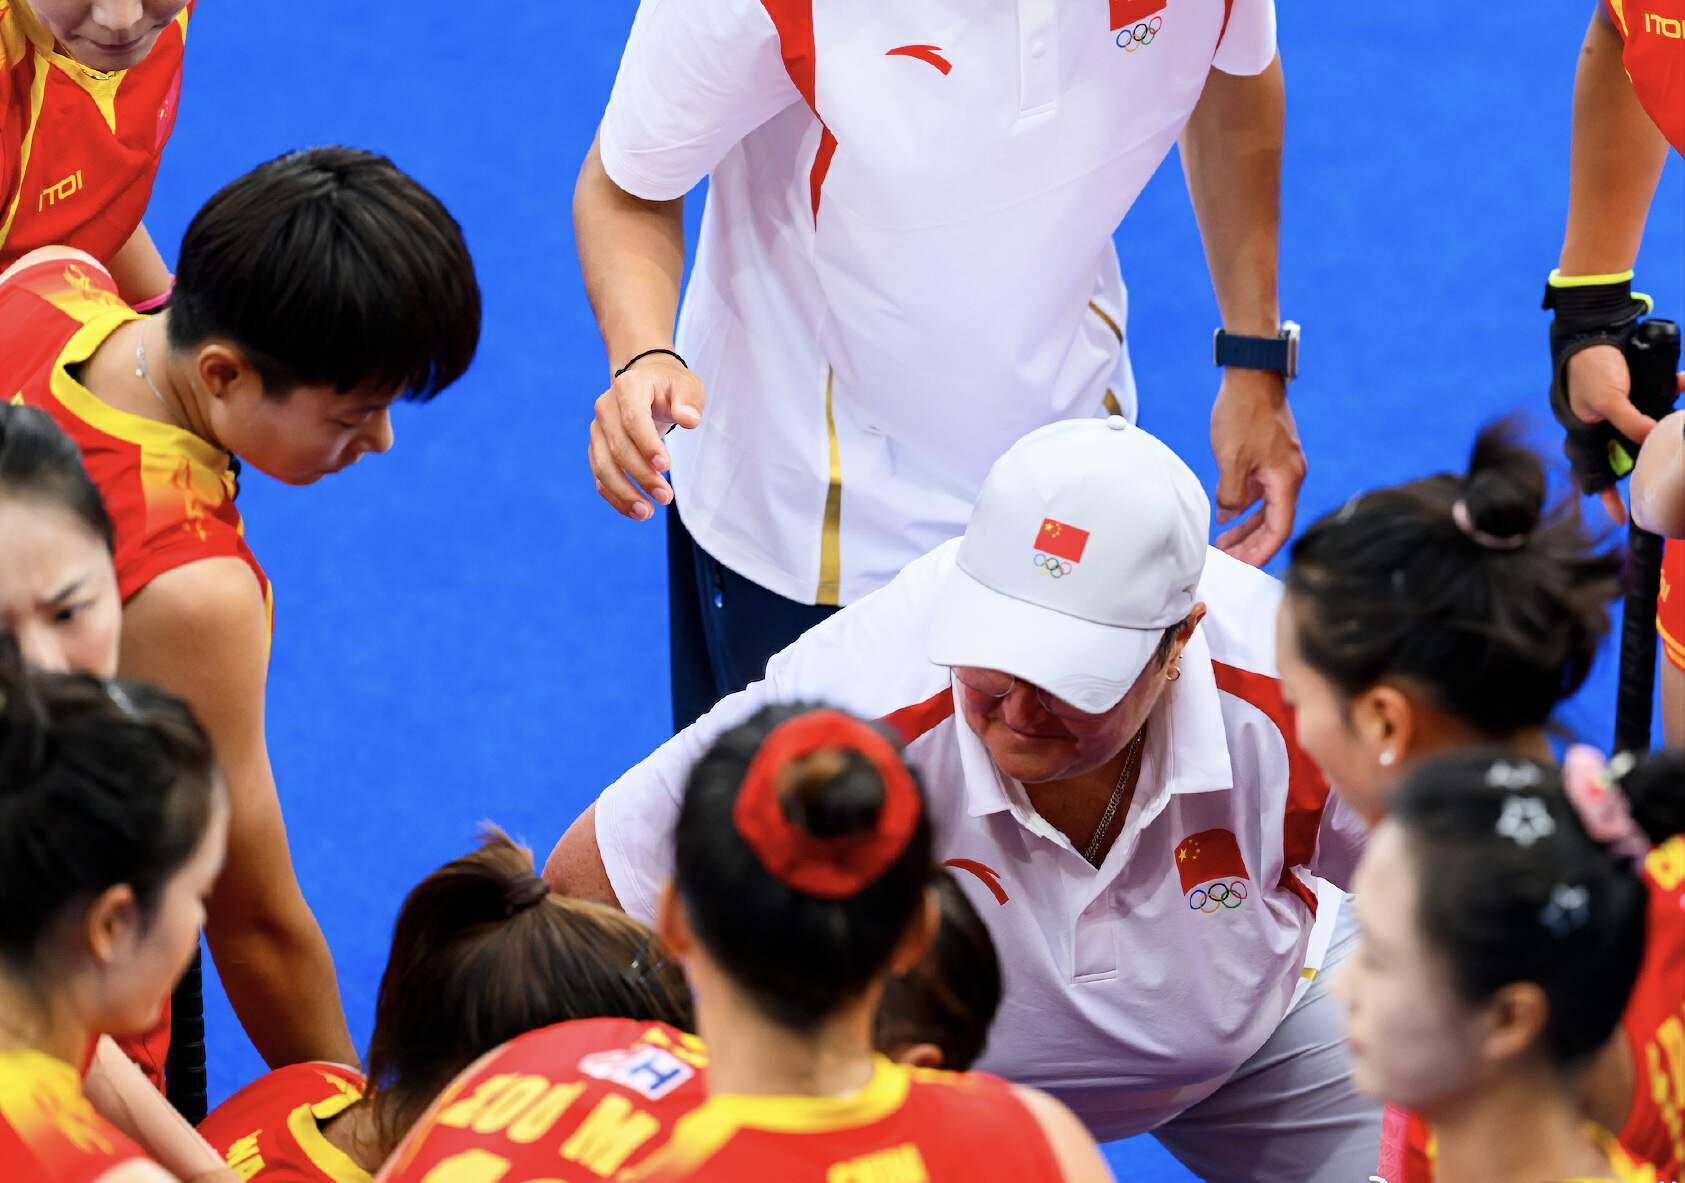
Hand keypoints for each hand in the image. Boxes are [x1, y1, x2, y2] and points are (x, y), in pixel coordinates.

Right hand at [588, 354, 706, 519]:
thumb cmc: (671, 387)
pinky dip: (615, 497)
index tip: (665, 467)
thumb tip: (689, 420)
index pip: (633, 418)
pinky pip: (600, 476)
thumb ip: (689, 402)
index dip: (647, 444)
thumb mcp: (688, 387)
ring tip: (647, 513)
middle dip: (641, 476)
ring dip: (623, 492)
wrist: (648, 382)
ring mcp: (598, 429)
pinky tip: (635, 512)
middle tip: (666, 497)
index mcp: (628, 387)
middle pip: (618, 447)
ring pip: (603, 466)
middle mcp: (606, 407)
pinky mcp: (597, 448)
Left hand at [1209, 368, 1304, 565]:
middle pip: (1273, 522)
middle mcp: (1290, 476)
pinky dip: (1246, 504)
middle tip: (1228, 560)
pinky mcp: (1271, 456)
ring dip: (1246, 526)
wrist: (1252, 375)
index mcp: (1286, 480)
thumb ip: (1231, 495)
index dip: (1261, 552)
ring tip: (1224, 542)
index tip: (1243, 566)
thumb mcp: (1231, 461)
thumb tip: (1229, 515)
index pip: (1278, 529)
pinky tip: (1227, 513)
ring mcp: (1281, 465)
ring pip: (1266, 507)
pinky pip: (1261, 490)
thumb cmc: (1243, 415)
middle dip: (1251, 544)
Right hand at [1565, 344, 1660, 523]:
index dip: (1607, 497)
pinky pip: (1658, 398)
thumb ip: (1630, 420)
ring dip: (1663, 428)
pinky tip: (1684, 381)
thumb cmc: (1588, 369)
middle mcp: (1604, 426)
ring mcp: (1621, 410)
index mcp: (1586, 434)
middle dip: (1642, 466)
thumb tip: (1654, 438)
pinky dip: (1674, 390)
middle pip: (1624, 456)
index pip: (1594, 474)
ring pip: (1645, 429)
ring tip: (1676, 431)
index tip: (1622, 519)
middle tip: (1655, 482)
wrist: (1593, 330)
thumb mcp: (1607, 398)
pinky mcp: (1635, 392)